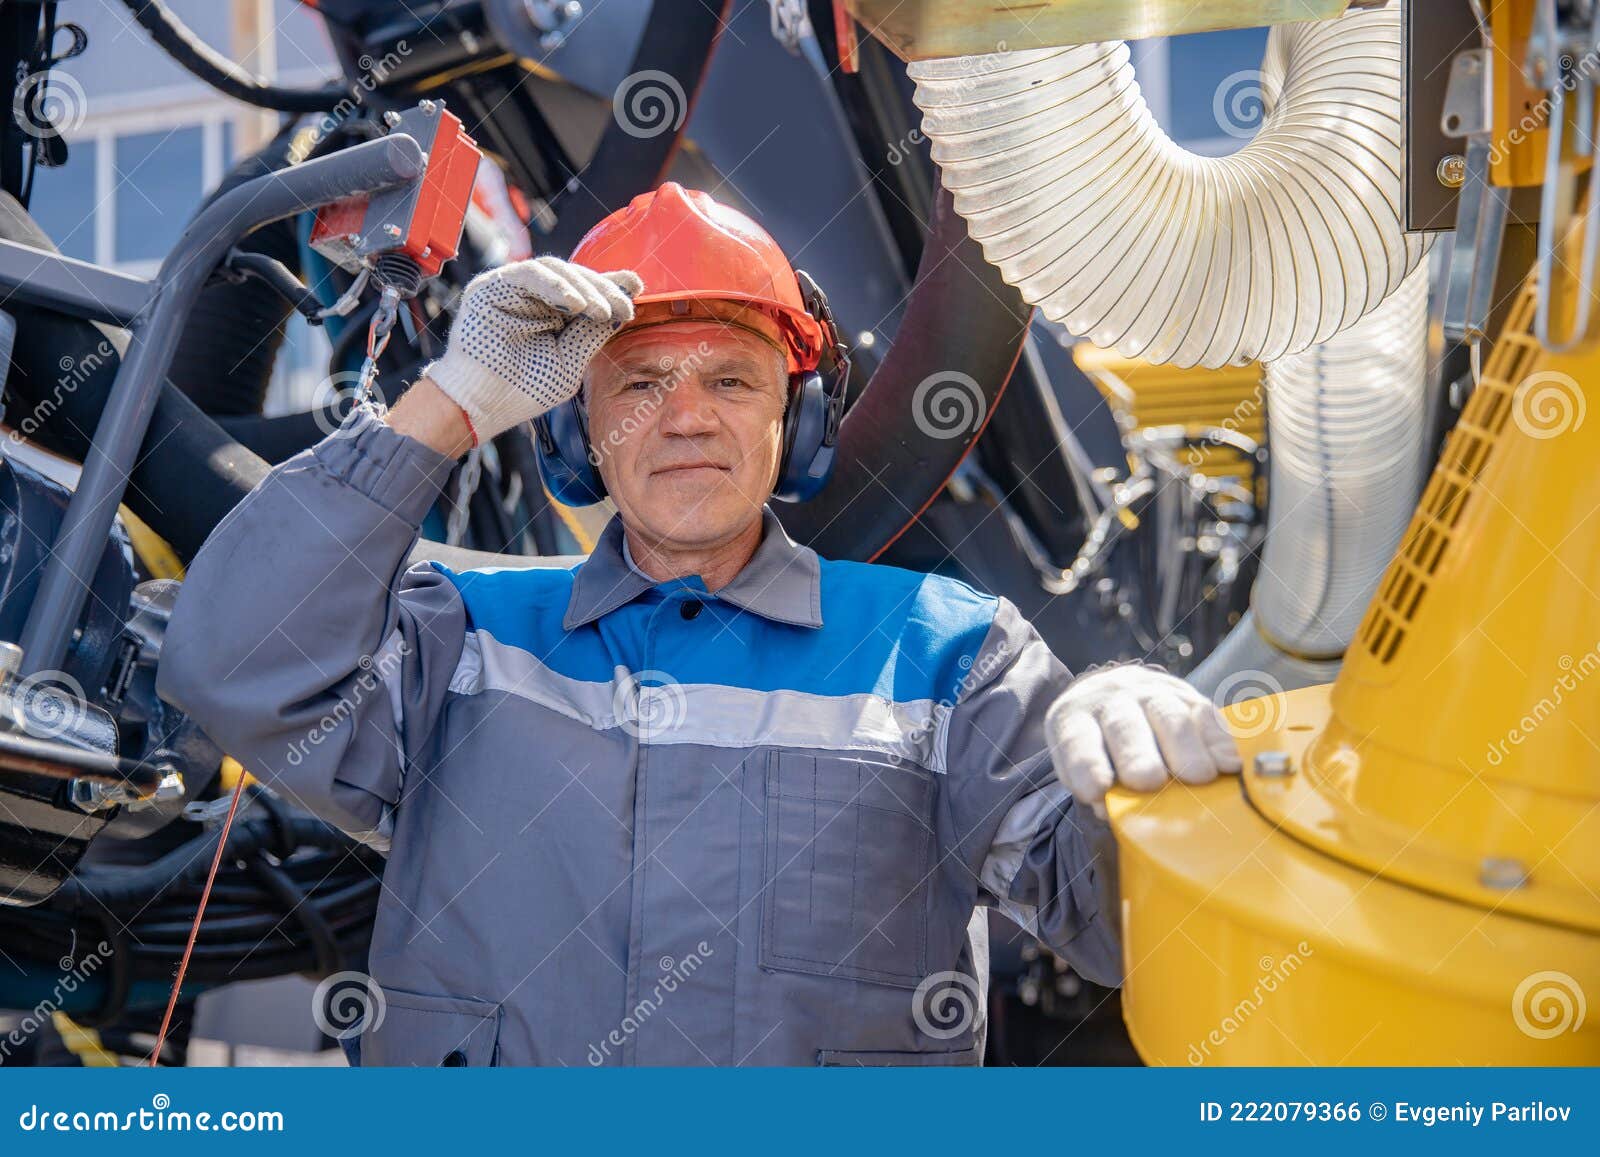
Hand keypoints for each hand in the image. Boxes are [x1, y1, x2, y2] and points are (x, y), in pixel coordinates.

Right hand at [422, 256, 643, 444]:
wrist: (483, 405)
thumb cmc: (522, 389)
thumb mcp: (570, 362)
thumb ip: (591, 335)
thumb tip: (621, 311)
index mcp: (554, 314)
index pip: (586, 292)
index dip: (611, 286)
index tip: (638, 286)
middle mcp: (535, 298)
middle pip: (575, 278)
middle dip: (603, 290)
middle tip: (624, 307)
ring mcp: (513, 290)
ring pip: (555, 270)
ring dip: (583, 288)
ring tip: (600, 310)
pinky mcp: (493, 287)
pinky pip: (528, 274)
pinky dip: (554, 285)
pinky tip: (575, 304)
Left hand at [1044, 664, 1241, 818]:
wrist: (1106, 694)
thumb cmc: (1094, 745)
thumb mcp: (1078, 765)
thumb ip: (1091, 788)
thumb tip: (1109, 810)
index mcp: (1076, 719)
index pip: (1077, 741)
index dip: (1087, 765)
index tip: (1098, 790)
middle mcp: (1113, 700)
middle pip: (1126, 726)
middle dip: (1138, 755)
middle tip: (1149, 781)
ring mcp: (1151, 693)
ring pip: (1169, 714)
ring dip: (1186, 747)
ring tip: (1200, 777)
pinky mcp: (1186, 695)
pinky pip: (1206, 713)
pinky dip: (1219, 740)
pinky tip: (1229, 764)